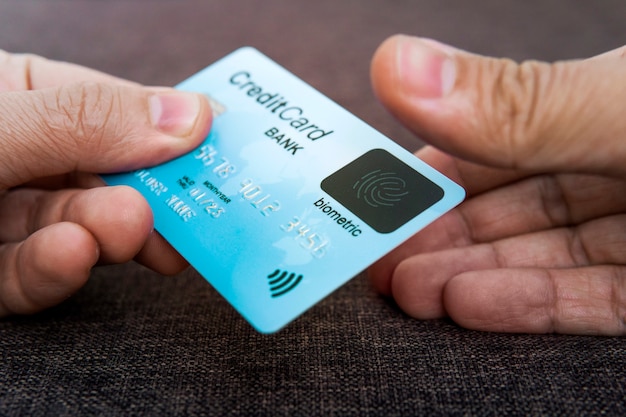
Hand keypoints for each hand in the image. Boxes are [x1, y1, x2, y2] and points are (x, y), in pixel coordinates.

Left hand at [0, 51, 211, 315]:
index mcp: (26, 97)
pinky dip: (53, 275)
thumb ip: (84, 121)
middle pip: (108, 178)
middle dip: (146, 195)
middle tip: (187, 212)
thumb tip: (189, 116)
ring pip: (76, 231)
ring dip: (105, 235)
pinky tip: (69, 256)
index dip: (170, 128)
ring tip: (127, 229)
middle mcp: (23, 155)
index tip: (220, 146)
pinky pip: (30, 278)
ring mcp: (3, 217)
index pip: (117, 110)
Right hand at [368, 35, 625, 334]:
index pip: (501, 134)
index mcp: (602, 106)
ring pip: (543, 256)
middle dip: (439, 232)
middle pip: (513, 203)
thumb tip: (394, 68)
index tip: (378, 192)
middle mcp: (620, 166)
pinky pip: (592, 300)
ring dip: (469, 275)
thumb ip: (514, 103)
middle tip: (379, 258)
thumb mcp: (619, 110)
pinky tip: (466, 304)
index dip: (436, 164)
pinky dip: (528, 306)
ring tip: (407, 291)